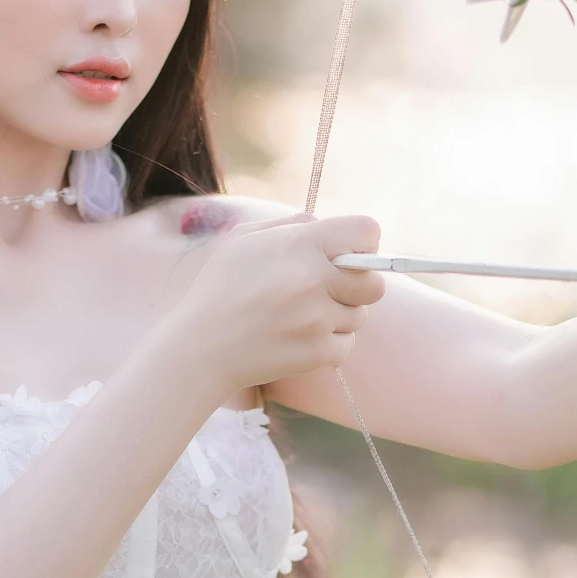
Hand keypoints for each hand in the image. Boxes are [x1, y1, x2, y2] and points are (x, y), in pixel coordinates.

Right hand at [167, 213, 385, 393]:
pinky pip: (346, 345)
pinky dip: (328, 344)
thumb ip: (292, 225)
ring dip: (339, 317)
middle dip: (358, 286)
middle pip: (374, 282)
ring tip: (302, 317)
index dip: (362, 244)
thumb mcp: (245, 238)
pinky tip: (298, 338)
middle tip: (329, 291)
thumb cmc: (222, 288)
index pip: (367, 231)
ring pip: (360, 316)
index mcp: (301, 244)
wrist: (201, 347)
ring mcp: (317, 318)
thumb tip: (328, 227)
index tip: (347, 257)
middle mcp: (314, 279)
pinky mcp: (317, 352)